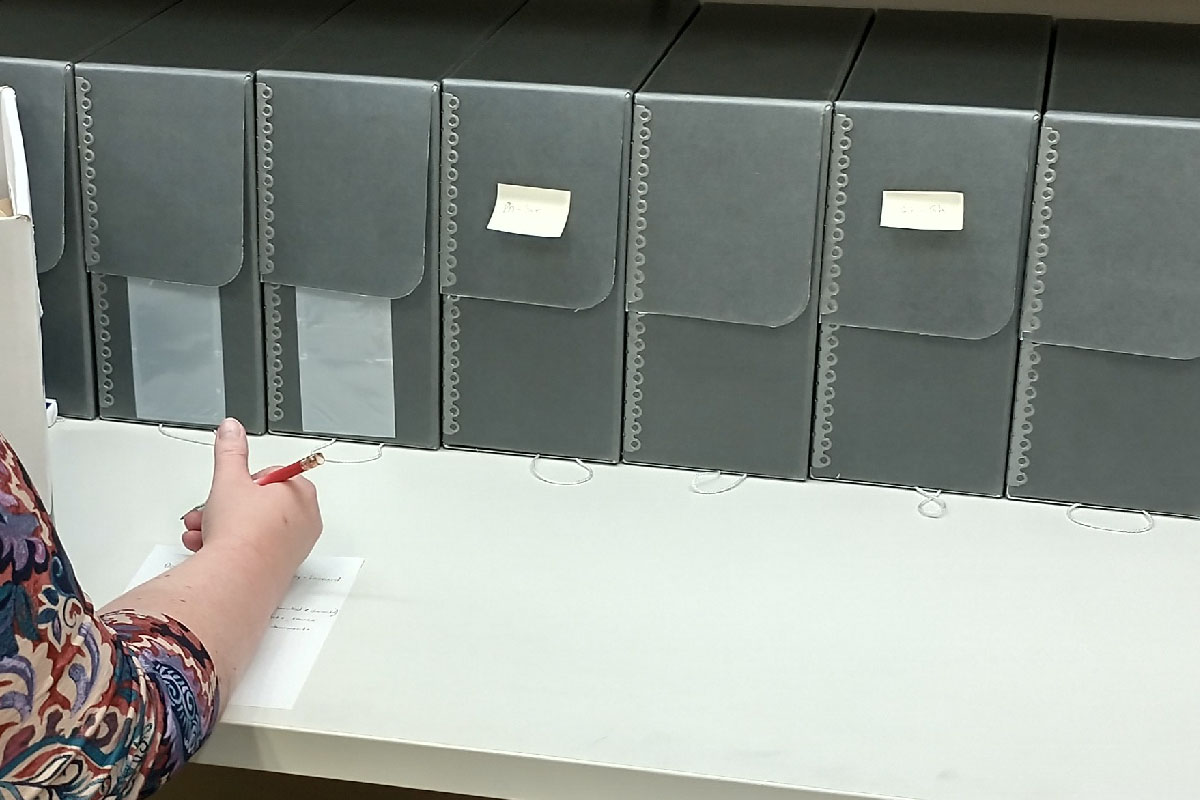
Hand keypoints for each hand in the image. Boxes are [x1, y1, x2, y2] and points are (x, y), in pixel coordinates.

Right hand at [180, 419, 321, 570]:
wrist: (237, 579)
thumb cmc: (242, 530)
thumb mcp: (229, 479)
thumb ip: (230, 450)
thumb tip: (231, 428)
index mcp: (301, 493)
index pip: (270, 476)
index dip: (243, 482)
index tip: (230, 489)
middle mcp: (305, 520)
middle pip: (259, 503)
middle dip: (224, 506)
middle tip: (207, 511)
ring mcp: (295, 546)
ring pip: (253, 527)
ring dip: (219, 526)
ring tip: (199, 531)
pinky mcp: (280, 568)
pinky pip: (254, 549)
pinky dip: (230, 546)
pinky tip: (205, 547)